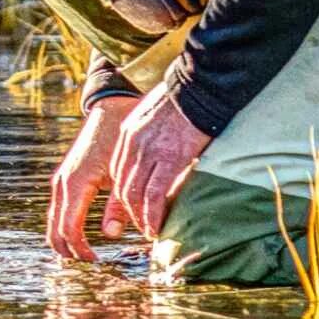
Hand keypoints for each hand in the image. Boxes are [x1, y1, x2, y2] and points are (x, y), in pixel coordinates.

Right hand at [46, 94, 138, 260]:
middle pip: (54, 229)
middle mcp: (62, 183)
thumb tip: (110, 234)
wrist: (110, 109)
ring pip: (54, 221)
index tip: (98, 263)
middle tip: (91, 267)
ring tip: (87, 256)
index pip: (69, 228)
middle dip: (69, 251)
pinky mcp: (66, 178)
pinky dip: (66, 227)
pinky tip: (82, 237)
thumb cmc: (120, 139)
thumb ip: (118, 206)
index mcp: (76, 183)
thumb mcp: (123, 175)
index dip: (81, 251)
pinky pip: (60, 210)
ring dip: (66, 241)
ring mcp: (61, 180)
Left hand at [104, 83, 210, 240]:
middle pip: (123, 187)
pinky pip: (155, 195)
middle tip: (143, 225)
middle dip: (131, 211)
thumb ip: (149, 136)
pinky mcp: (170, 159)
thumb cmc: (185, 100)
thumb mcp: (154, 116)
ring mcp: (150, 152)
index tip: (135, 207)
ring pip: (136, 195)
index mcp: (129, 133)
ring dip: (142, 218)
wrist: (200, 87)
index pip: (118, 172)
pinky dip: (153, 215)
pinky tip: (158, 227)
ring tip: (151, 231)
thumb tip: (156, 155)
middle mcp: (133, 144)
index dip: (126, 194)